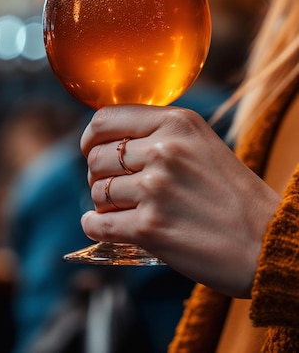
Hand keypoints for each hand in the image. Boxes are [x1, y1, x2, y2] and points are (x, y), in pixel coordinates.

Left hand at [80, 105, 279, 297]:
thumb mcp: (202, 143)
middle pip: (97, 156)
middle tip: (114, 187)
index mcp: (177, 123)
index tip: (91, 148)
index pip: (106, 118)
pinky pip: (97, 223)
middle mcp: (164, 150)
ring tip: (124, 208)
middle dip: (98, 174)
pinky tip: (102, 226)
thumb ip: (160, 134)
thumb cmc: (234, 194)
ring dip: (103, 202)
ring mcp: (155, 190)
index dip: (91, 136)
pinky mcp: (150, 229)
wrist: (267, 240)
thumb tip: (111, 138)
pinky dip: (94, 226)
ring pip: (97, 191)